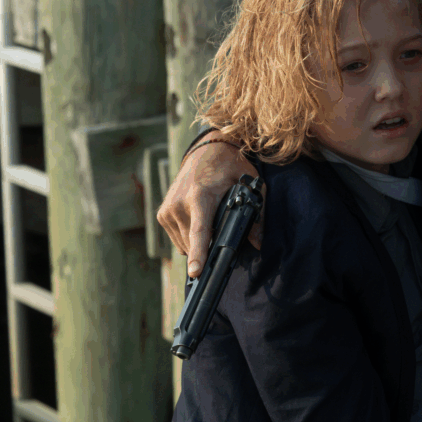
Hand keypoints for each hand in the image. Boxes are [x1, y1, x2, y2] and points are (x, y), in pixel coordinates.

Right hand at [156, 130, 264, 276]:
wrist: (206, 150)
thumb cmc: (231, 167)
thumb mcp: (251, 185)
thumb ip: (256, 214)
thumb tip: (259, 243)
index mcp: (200, 196)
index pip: (199, 231)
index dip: (198, 253)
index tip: (196, 271)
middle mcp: (179, 203)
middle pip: (193, 243)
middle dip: (208, 248)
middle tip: (222, 232)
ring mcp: (168, 209)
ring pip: (184, 244)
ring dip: (198, 243)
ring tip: (211, 222)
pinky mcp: (162, 213)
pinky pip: (177, 238)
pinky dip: (189, 237)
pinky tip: (200, 222)